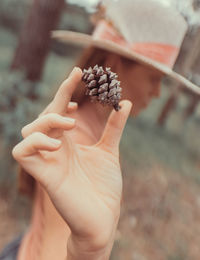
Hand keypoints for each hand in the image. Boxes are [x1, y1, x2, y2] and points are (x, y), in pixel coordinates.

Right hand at [12, 67, 131, 254]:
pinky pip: (22, 152)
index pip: (59, 109)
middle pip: (43, 116)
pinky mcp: (43, 175)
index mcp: (69, 142)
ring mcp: (48, 161)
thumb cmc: (104, 188)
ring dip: (47, 121)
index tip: (79, 72)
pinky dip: (36, 142)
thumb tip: (126, 103)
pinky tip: (57, 145)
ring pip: (28, 131)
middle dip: (56, 99)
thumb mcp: (110, 150)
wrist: (104, 219)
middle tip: (74, 94)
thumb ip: (114, 127)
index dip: (65, 89)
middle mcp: (55, 149)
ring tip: (69, 125)